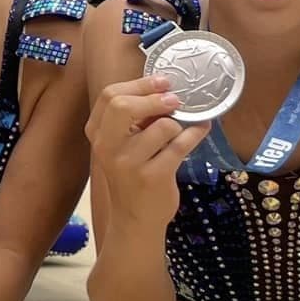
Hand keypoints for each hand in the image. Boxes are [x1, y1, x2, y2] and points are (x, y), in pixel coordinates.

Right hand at [85, 74, 209, 228]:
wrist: (134, 219)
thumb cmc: (130, 176)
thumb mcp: (120, 146)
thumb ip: (131, 120)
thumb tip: (163, 90)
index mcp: (97, 134)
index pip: (109, 96)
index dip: (139, 84)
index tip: (163, 81)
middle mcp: (107, 147)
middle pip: (122, 105)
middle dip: (154, 97)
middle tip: (175, 99)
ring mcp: (128, 163)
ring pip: (161, 127)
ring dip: (177, 124)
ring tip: (179, 131)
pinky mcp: (152, 176)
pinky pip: (181, 145)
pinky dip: (196, 134)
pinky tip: (202, 130)